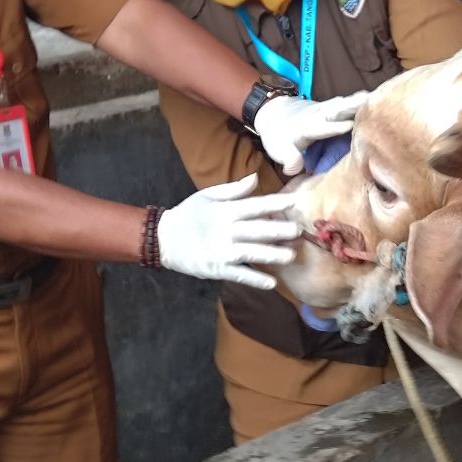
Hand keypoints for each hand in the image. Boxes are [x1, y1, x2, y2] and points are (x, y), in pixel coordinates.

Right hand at [157, 173, 299, 288]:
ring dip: (272, 255)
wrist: (163, 238)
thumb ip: (234, 190)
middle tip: (298, 231)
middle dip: (279, 230)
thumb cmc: (189, 214)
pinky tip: (272, 284)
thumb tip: (256, 178)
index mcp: (225, 210)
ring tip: (291, 256)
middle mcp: (225, 230)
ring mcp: (221, 251)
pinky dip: (255, 279)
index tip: (294, 201)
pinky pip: (239, 274)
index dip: (275, 203)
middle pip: (257, 230)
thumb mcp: (208, 196)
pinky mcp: (216, 268)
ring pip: (251, 253)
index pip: (255, 205)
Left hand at [253, 91, 367, 175]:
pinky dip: (364, 100)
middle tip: (374, 104)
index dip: (334, 127)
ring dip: (363, 102)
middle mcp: (320, 114)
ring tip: (382, 99)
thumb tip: (296, 168)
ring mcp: (329, 108)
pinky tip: (378, 98)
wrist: (276, 113)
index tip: (349, 126)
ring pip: (347, 103)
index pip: (322, 127)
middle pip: (339, 109)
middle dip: (354, 107)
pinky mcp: (336, 107)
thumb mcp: (278, 149)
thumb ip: (288, 158)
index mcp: (308, 126)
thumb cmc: (280, 135)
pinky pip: (351, 102)